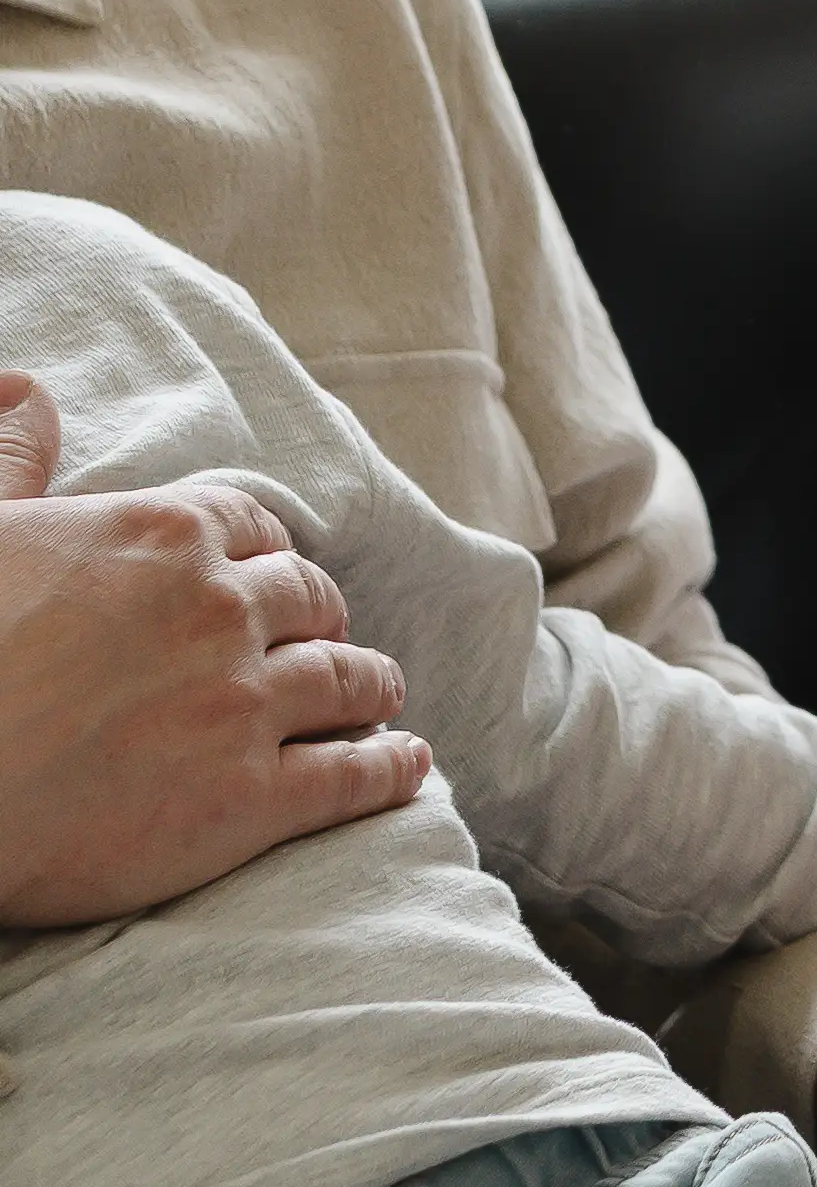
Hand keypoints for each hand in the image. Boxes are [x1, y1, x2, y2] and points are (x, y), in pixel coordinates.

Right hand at [0, 380, 427, 927]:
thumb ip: (10, 455)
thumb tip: (26, 386)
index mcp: (161, 536)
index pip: (250, 527)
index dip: (267, 552)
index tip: (273, 569)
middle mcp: (220, 609)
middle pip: (309, 600)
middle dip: (323, 615)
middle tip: (330, 635)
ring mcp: (244, 705)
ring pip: (345, 681)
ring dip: (372, 685)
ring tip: (383, 695)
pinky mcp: (251, 800)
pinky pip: (352, 776)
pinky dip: (391, 767)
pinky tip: (407, 763)